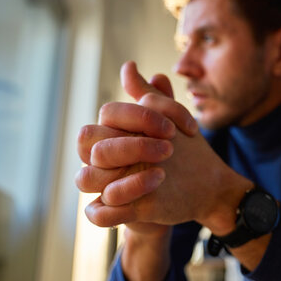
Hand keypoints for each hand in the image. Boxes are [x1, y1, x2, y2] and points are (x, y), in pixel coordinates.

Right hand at [75, 61, 197, 231]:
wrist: (195, 191)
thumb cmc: (180, 155)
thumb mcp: (173, 125)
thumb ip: (154, 98)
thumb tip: (129, 66)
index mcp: (114, 132)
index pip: (108, 113)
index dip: (141, 116)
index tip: (175, 128)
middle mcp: (103, 158)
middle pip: (88, 142)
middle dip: (131, 144)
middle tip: (169, 149)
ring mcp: (105, 185)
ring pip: (85, 178)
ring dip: (125, 175)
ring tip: (163, 173)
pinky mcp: (114, 212)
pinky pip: (96, 213)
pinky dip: (117, 204)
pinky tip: (152, 190)